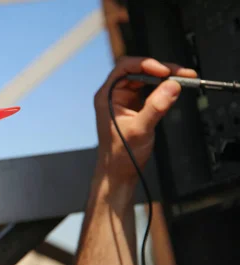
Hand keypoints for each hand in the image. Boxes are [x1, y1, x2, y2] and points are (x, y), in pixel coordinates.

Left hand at [93, 57, 196, 181]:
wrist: (118, 172)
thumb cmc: (120, 155)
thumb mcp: (140, 129)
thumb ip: (156, 107)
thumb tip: (171, 86)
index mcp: (107, 96)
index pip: (124, 67)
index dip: (145, 64)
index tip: (164, 71)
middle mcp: (114, 95)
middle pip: (138, 70)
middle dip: (161, 70)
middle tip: (181, 73)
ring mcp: (124, 100)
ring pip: (146, 79)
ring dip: (164, 78)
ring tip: (183, 79)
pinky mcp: (135, 106)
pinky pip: (150, 90)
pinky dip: (163, 88)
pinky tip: (174, 89)